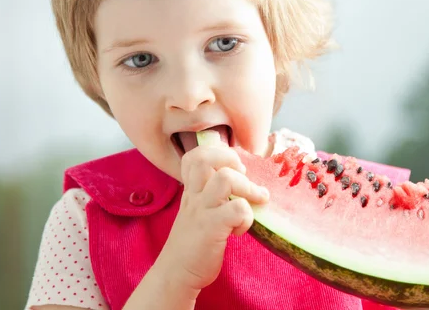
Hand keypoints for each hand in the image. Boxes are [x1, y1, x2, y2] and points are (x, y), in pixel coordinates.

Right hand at [164, 143, 269, 292]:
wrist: (175, 275)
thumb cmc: (193, 243)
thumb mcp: (197, 211)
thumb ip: (210, 194)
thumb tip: (242, 180)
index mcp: (192, 190)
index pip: (195, 155)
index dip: (218, 152)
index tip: (233, 167)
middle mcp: (195, 196)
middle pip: (205, 158)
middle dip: (232, 160)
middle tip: (243, 176)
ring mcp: (202, 211)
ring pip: (226, 179)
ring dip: (247, 187)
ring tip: (254, 200)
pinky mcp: (211, 229)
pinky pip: (238, 209)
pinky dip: (247, 217)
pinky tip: (239, 230)